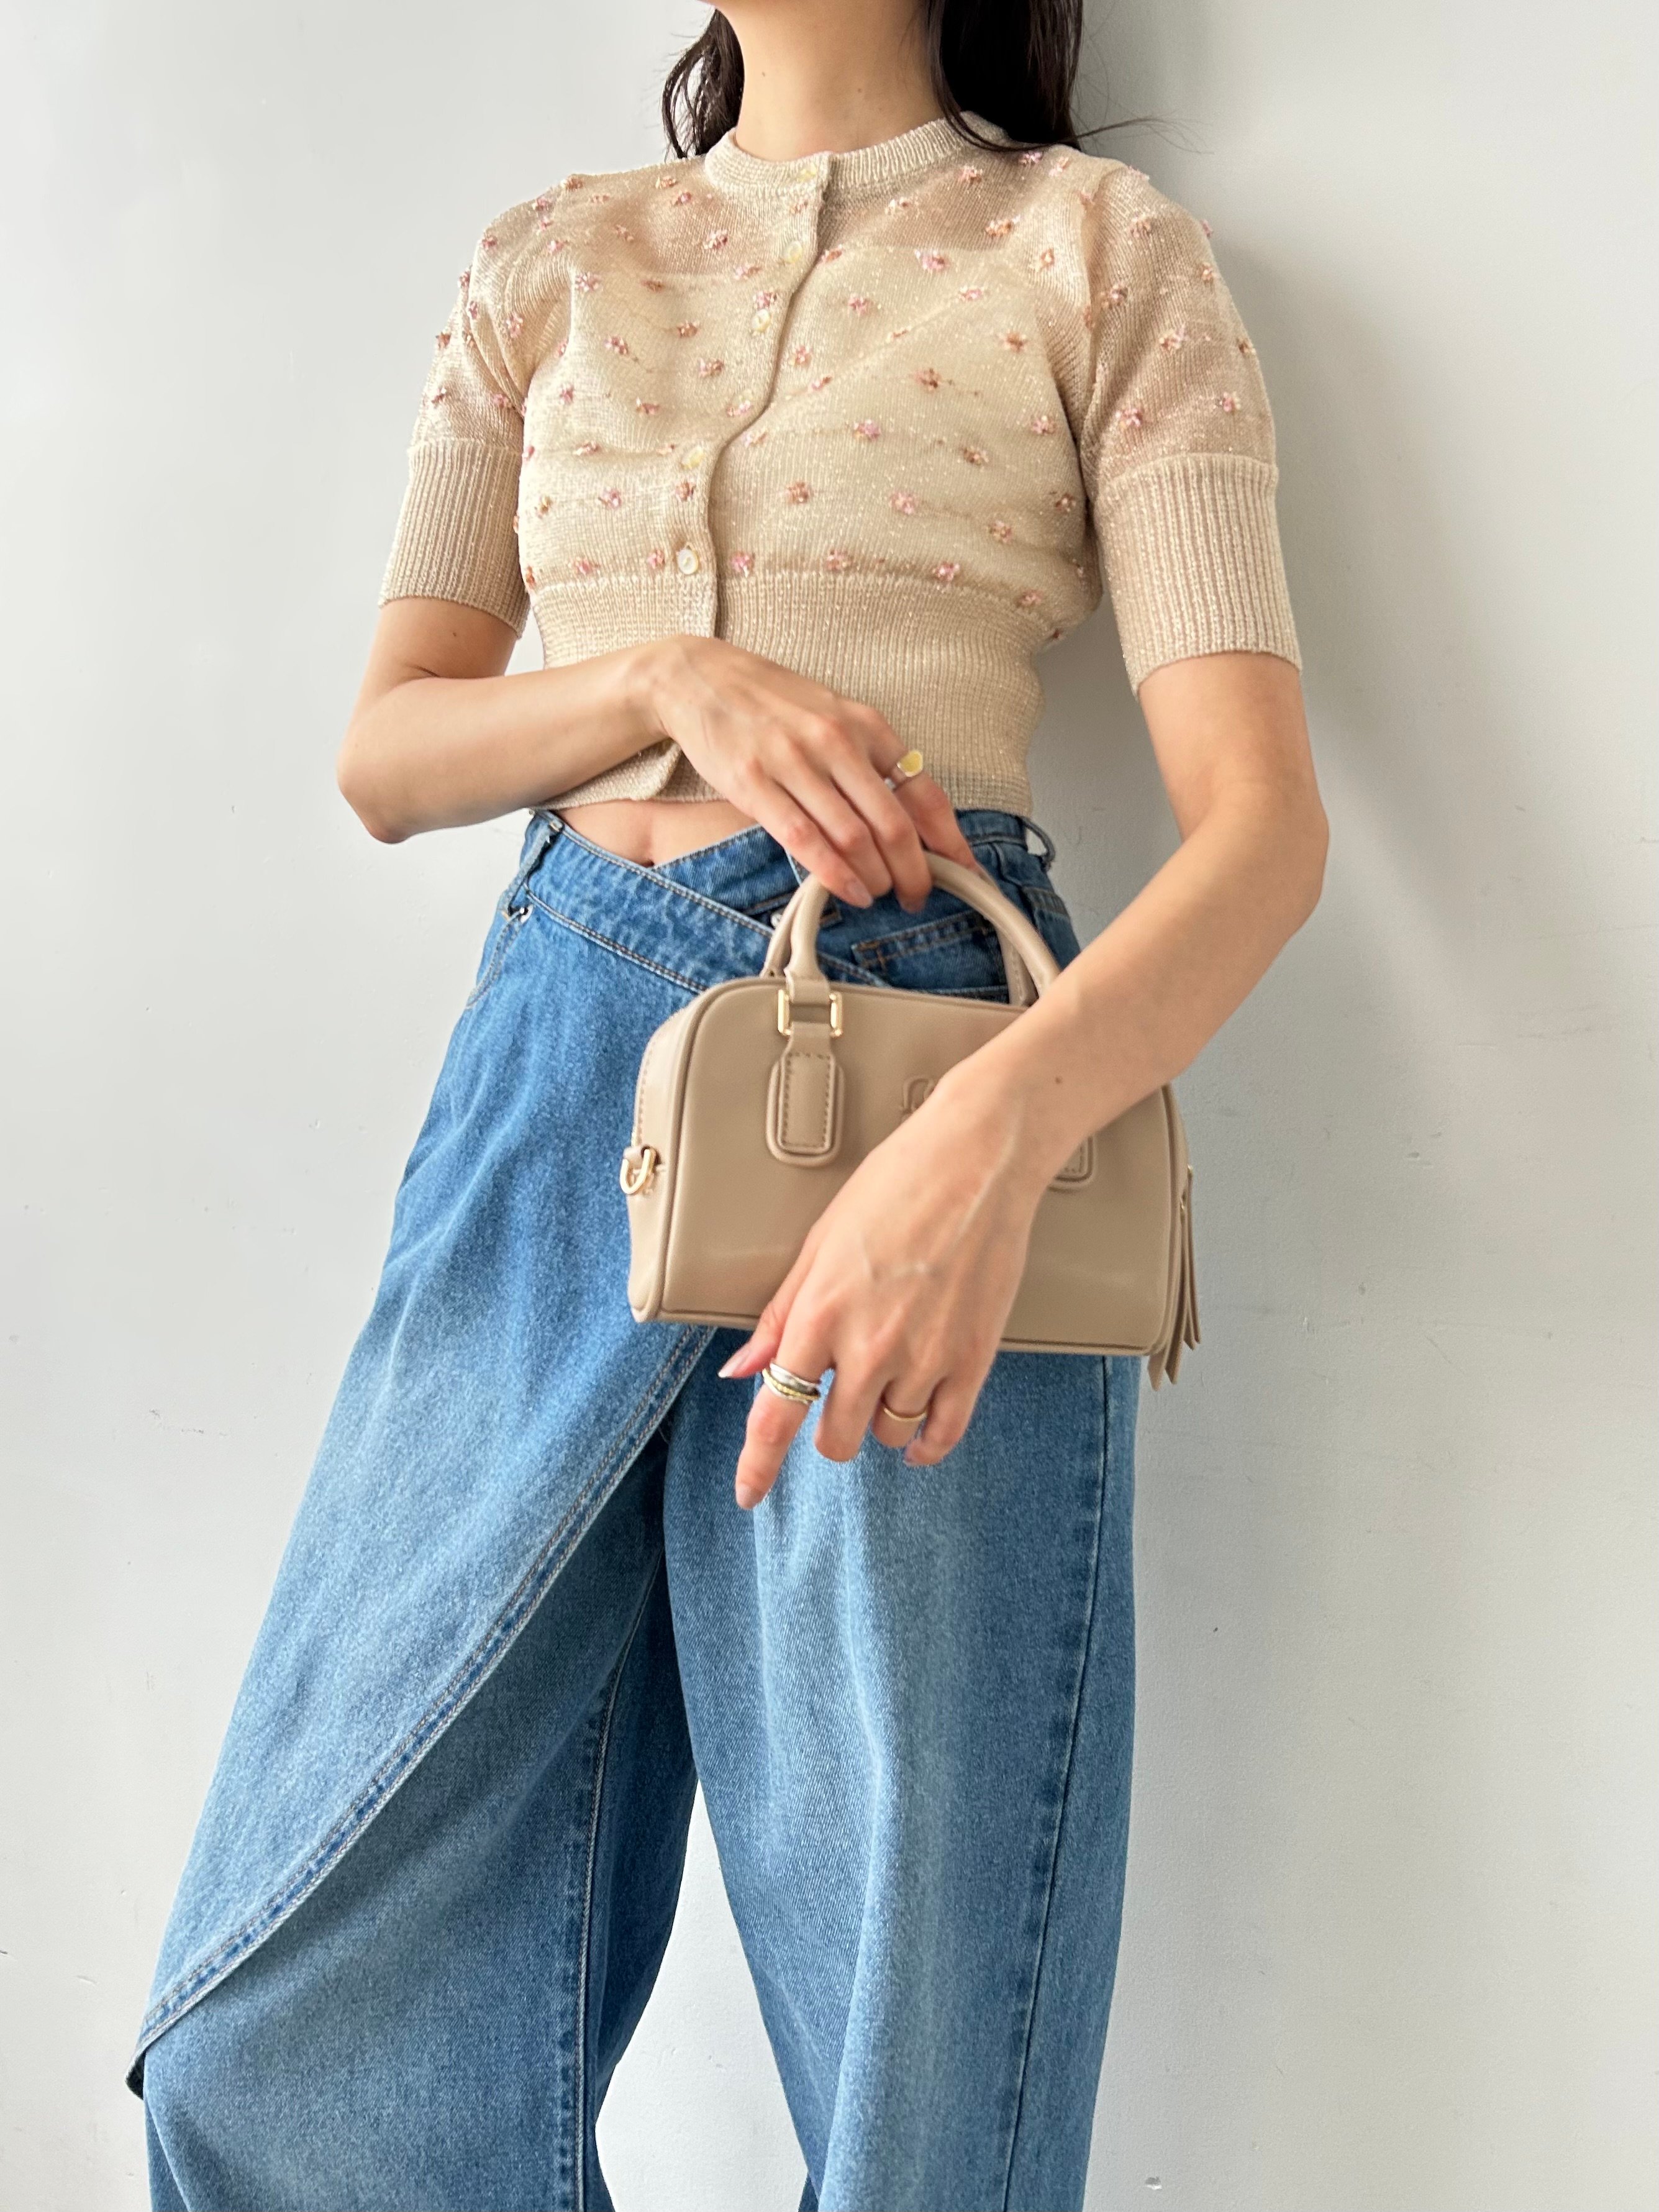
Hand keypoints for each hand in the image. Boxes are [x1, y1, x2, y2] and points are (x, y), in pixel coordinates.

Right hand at [636, 635, 979, 910]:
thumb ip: (870, 758)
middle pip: (893, 824)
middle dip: (915, 871)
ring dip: (875, 878)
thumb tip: (911, 816)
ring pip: (853, 838)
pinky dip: (835, 875)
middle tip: (918, 895)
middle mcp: (836, 741)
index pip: (923, 790)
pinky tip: (851, 892)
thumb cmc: (773, 702)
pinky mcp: (754, 785)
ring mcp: (794, 763)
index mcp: (865, 724)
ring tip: (881, 894)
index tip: (965, 871)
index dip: (950, 839)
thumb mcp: (834, 715)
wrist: (699, 678)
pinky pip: (806, 841)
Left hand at [715, 1061, 1048, 1506]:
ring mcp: (926, 1355)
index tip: (749, 1495)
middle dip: (828, 1431)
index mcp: (820, 1314)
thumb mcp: (819, 1244)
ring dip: (878, 1423)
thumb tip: (741, 1370)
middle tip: (837, 1400)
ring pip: (888, 1434)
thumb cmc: (892, 1186)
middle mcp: (870, 1346)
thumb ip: (780, 1315)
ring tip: (886, 1382)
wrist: (979, 1160)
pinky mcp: (974, 1357)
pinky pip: (944, 1432)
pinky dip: (926, 1447)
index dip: (758, 1465)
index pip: (776, 1414)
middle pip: (836, 1438)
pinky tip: (917, 1442)